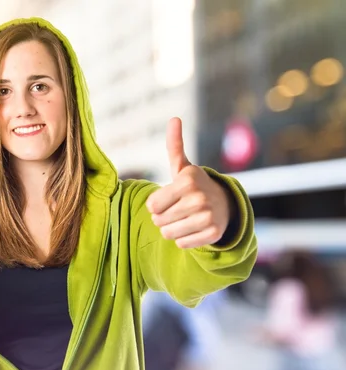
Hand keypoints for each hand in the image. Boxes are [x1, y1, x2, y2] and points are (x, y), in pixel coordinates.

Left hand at [146, 118, 232, 248]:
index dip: (155, 204)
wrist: (224, 204)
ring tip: (183, 218)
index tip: (168, 198)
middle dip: (162, 218)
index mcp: (187, 181)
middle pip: (158, 221)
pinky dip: (184, 239)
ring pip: (168, 234)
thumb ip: (175, 145)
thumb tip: (174, 119)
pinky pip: (182, 244)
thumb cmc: (194, 186)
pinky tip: (194, 228)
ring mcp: (208, 217)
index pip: (152, 206)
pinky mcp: (213, 234)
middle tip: (177, 209)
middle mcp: (199, 198)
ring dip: (171, 229)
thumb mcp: (182, 166)